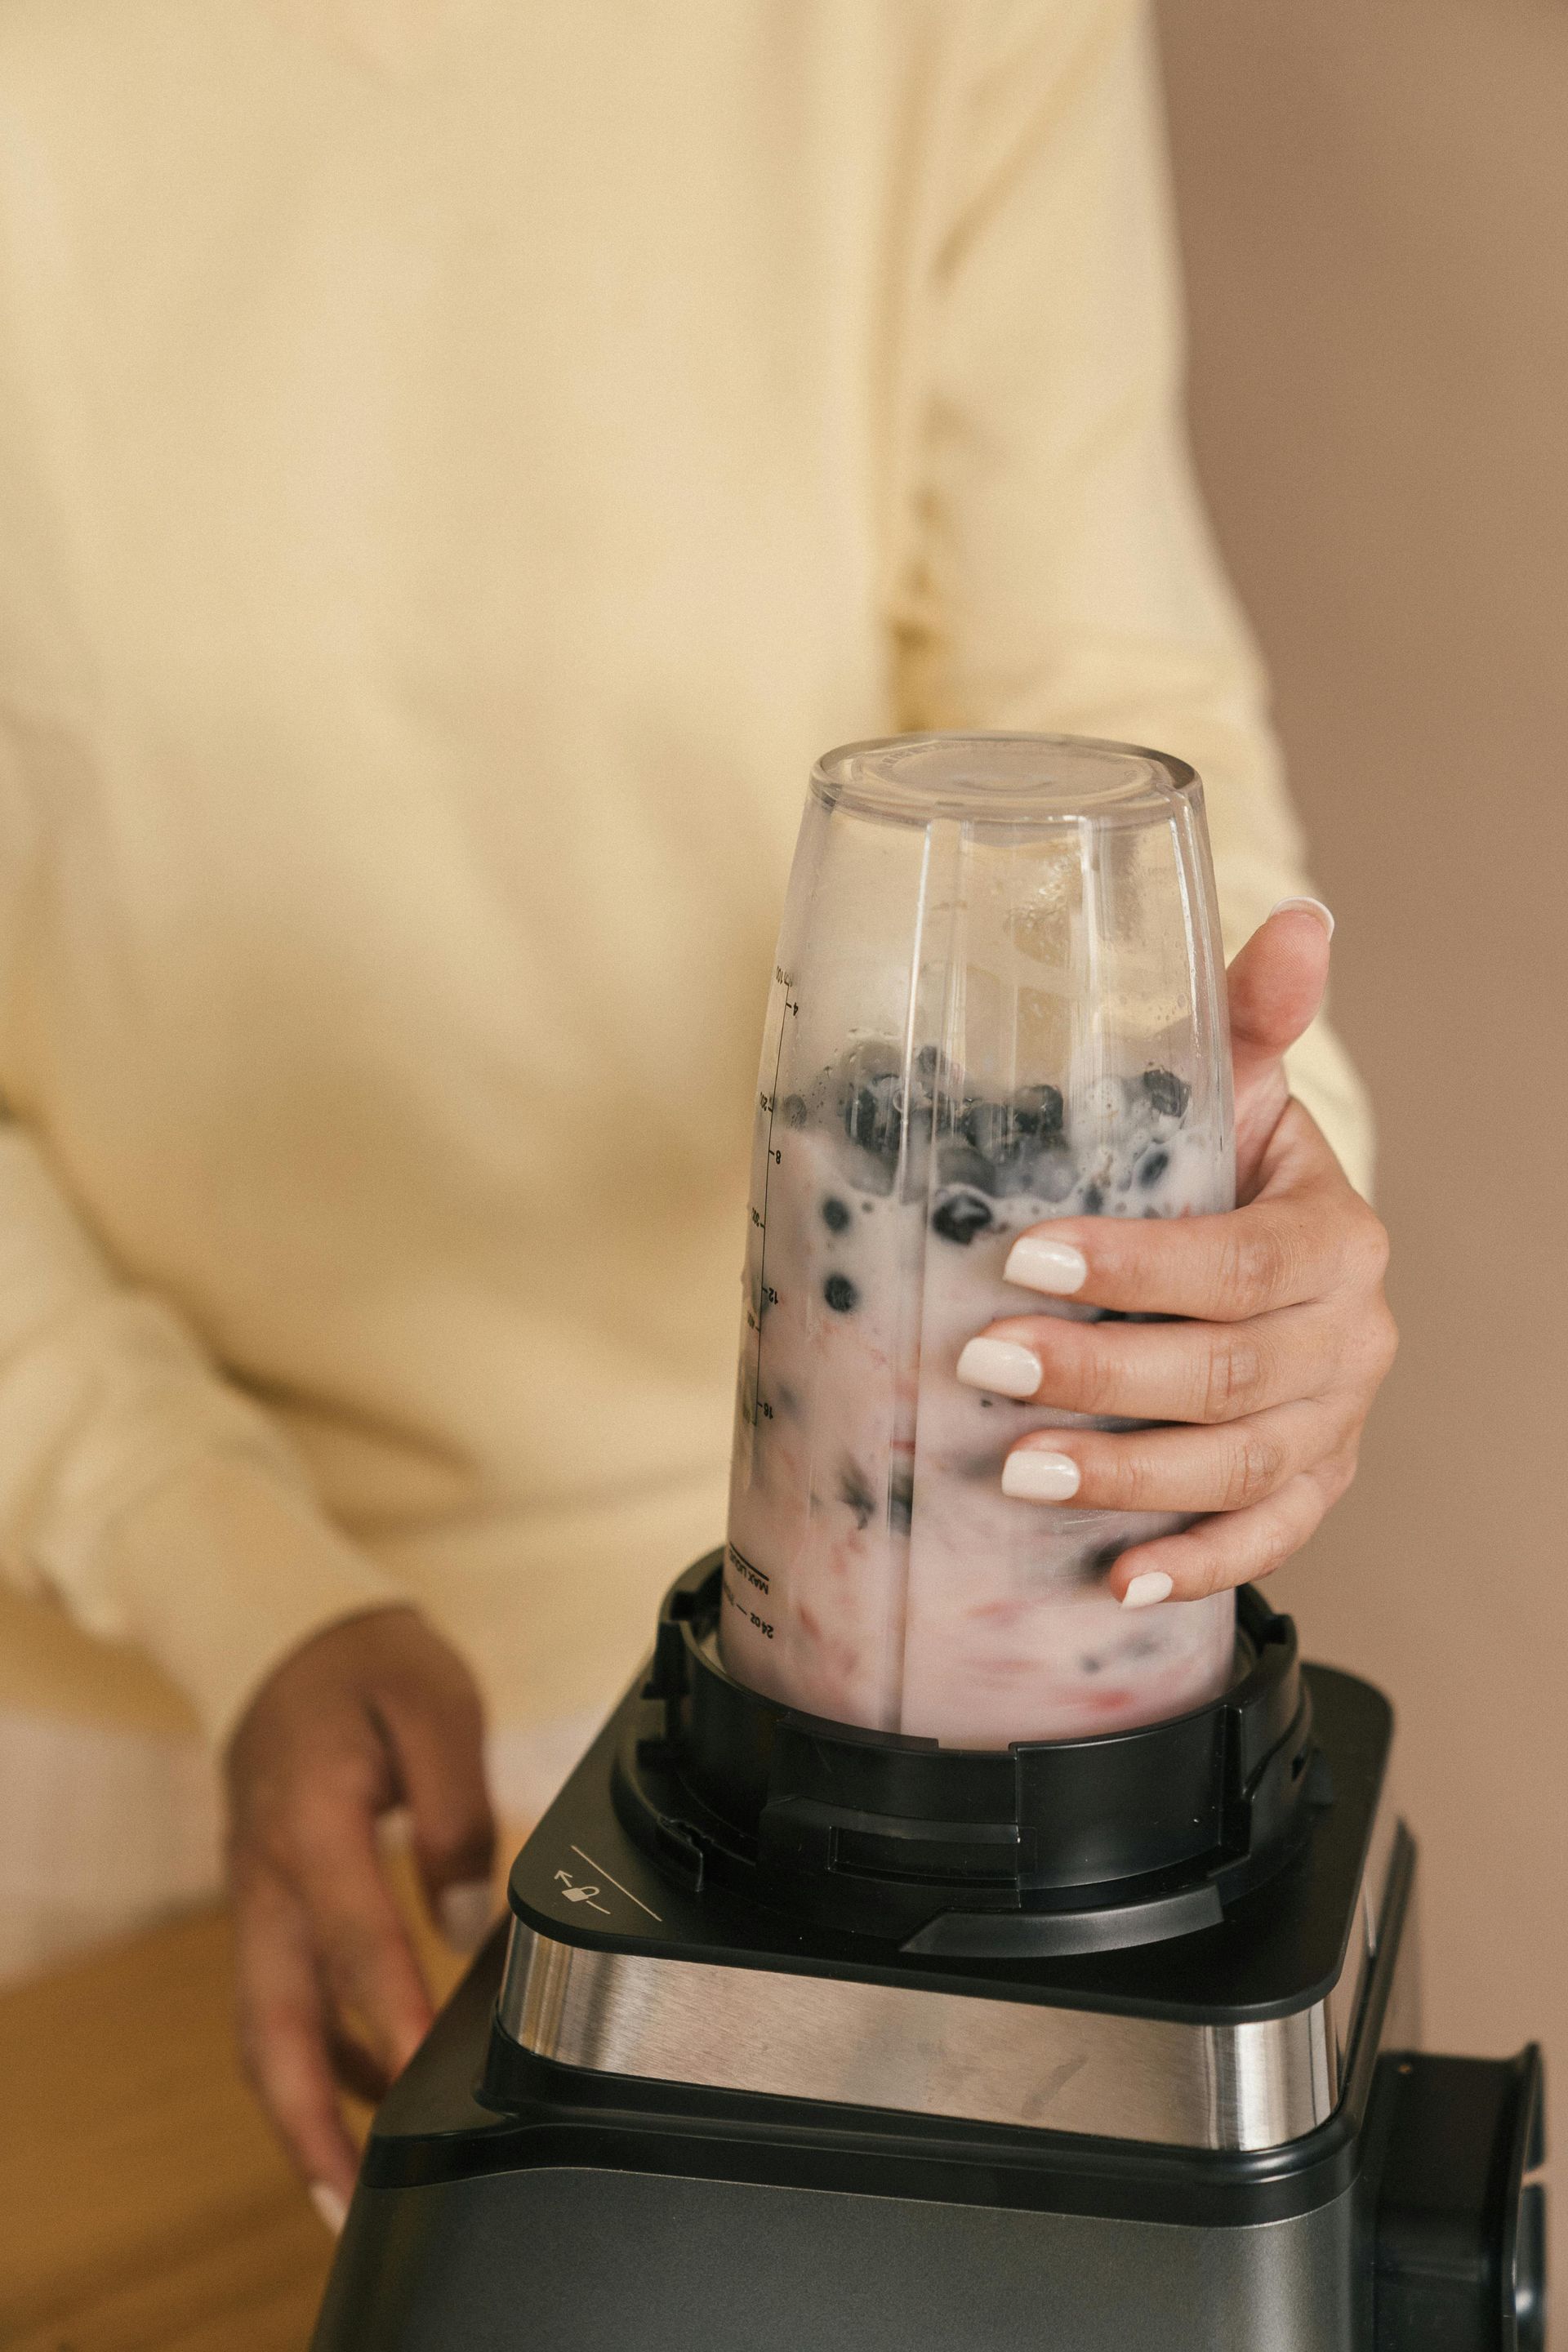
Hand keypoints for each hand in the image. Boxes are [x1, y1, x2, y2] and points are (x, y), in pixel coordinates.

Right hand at [224, 1607, 495, 2222]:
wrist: (287, 1636)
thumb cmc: (368, 1664)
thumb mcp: (434, 1701)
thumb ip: (456, 1807)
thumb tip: (465, 1919)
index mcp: (311, 1820)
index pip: (352, 1939)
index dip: (387, 2018)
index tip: (418, 2084)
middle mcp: (268, 1873)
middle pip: (272, 2020)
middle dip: (306, 2119)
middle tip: (350, 2197)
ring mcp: (257, 1895)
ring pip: (265, 2023)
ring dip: (303, 2105)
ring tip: (356, 2178)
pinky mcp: (267, 1904)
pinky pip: (279, 1996)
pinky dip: (314, 2053)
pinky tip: (370, 2083)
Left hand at [957, 901, 1395, 1604]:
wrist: (1271, 1264)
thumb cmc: (1226, 1169)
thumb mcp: (1233, 1090)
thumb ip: (1249, 1016)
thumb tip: (1302, 919)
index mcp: (1333, 1235)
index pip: (1237, 1262)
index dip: (1134, 1268)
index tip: (1023, 1260)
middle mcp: (1351, 1336)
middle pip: (1231, 1372)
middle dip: (1104, 1375)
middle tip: (986, 1364)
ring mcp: (1334, 1423)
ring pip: (1242, 1469)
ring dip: (1129, 1479)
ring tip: (1020, 1472)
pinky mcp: (1312, 1489)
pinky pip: (1269, 1543)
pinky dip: (1196, 1567)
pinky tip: (1114, 1583)